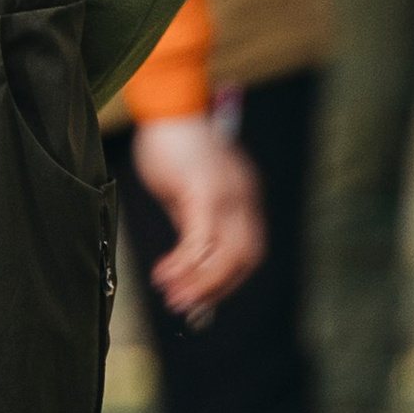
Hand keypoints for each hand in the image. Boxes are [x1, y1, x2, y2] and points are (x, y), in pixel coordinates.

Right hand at [131, 116, 264, 318]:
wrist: (168, 105)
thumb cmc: (174, 144)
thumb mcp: (189, 189)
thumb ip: (194, 220)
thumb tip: (191, 258)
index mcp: (243, 197)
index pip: (249, 251)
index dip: (228, 280)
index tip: (203, 298)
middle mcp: (243, 198)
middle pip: (244, 259)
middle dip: (216, 289)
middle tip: (187, 306)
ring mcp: (228, 196)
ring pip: (225, 256)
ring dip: (200, 283)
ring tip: (173, 296)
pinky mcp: (204, 193)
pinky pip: (200, 241)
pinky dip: (184, 264)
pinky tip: (164, 273)